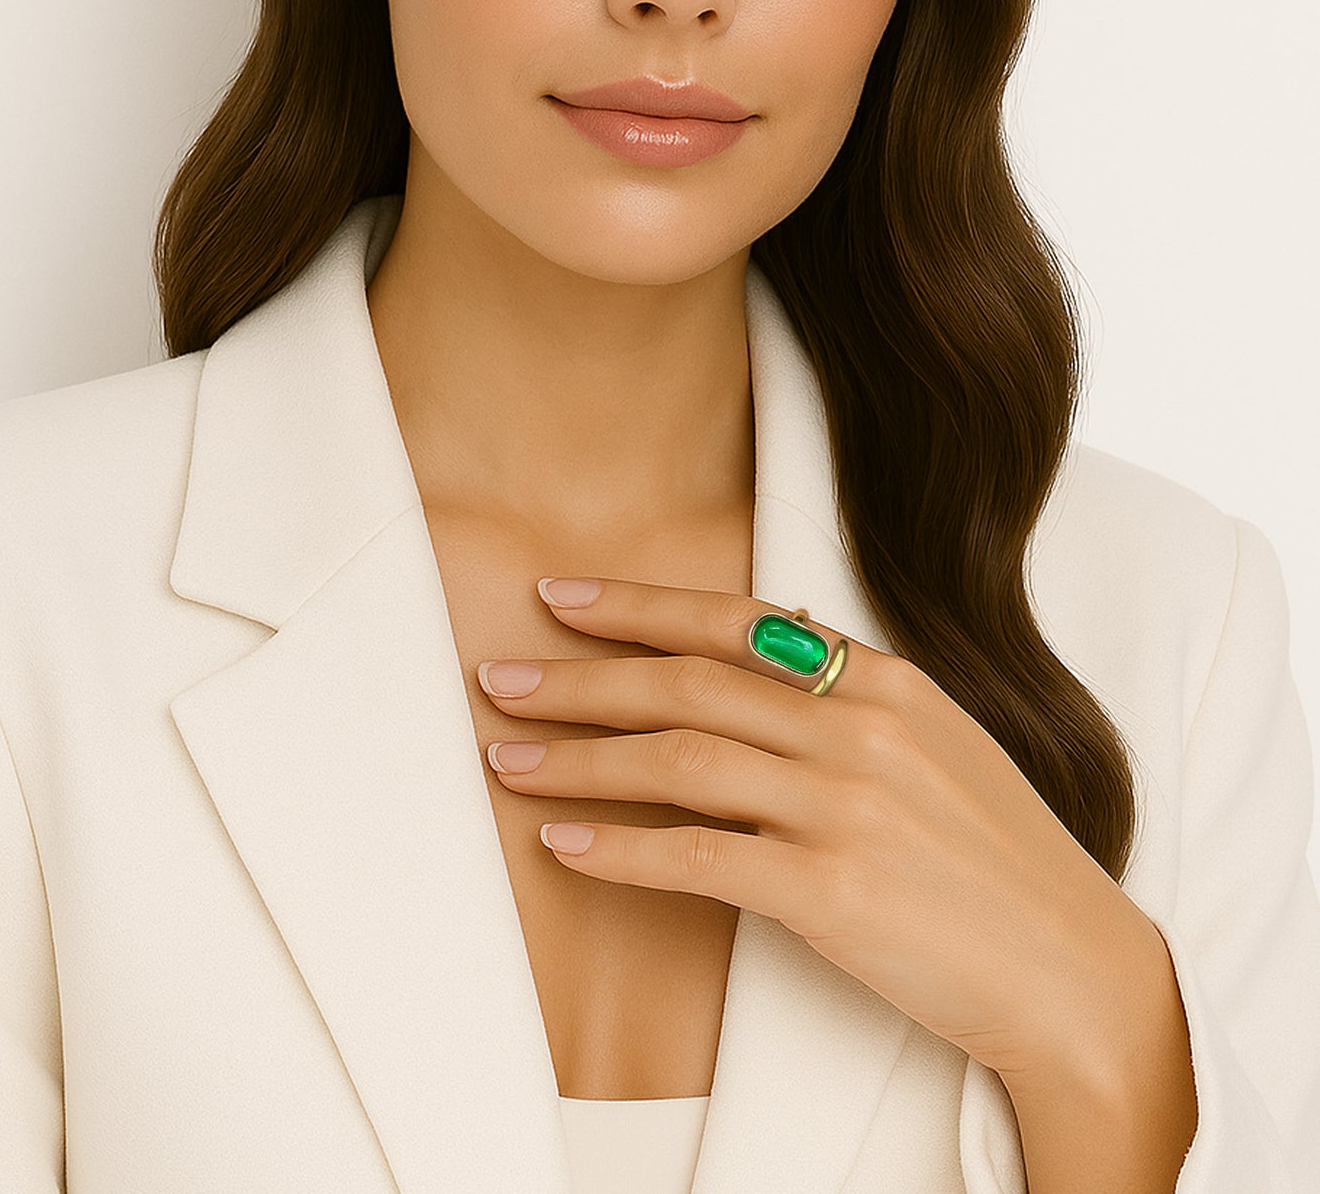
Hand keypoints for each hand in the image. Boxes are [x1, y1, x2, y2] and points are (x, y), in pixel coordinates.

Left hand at [476, 574, 1165, 1088]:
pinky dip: (621, 849)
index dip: (639, 606)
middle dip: (582, 677)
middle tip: (497, 678)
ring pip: (679, 760)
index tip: (563, 599)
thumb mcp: (942, 740)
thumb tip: (778, 627)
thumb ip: (855, 687)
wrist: (1072, 969)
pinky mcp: (832, 889)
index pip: (735, 621)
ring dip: (578, 760)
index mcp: (885, 681)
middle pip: (689, 683)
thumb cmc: (999, 855)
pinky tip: (563, 845)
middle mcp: (860, 727)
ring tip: (506, 759)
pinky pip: (699, 856)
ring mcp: (846, 805)